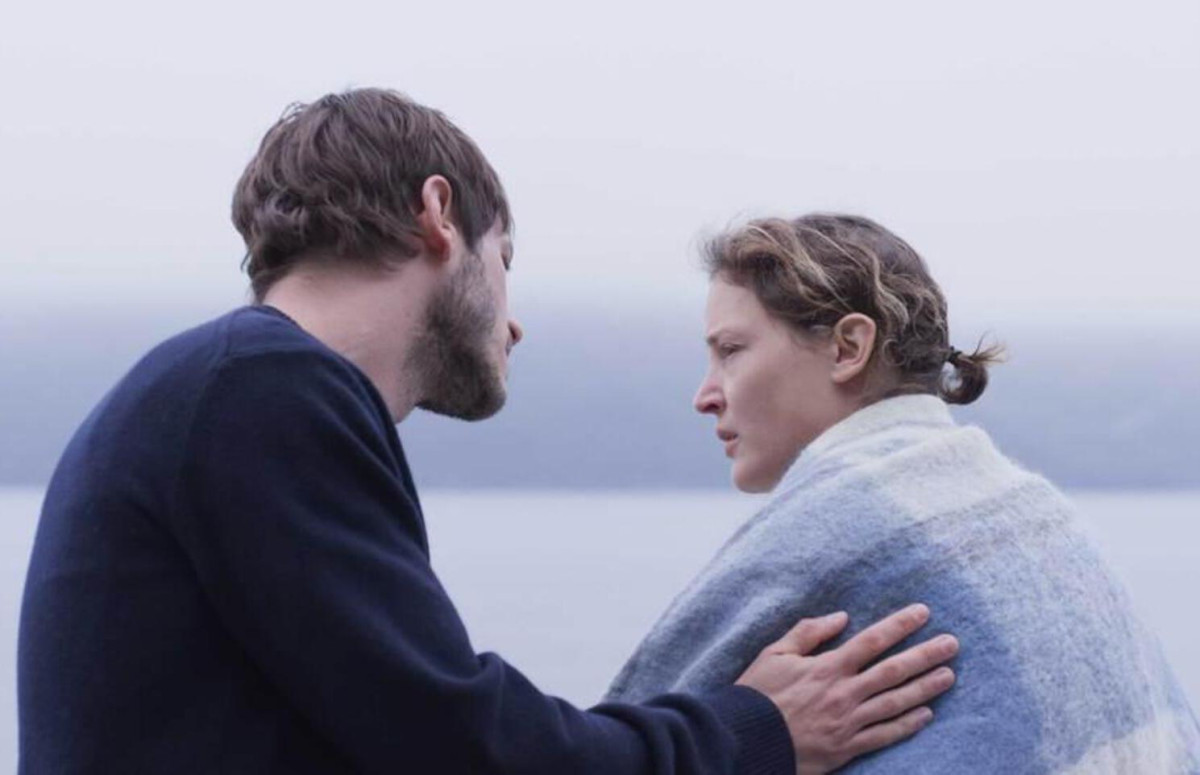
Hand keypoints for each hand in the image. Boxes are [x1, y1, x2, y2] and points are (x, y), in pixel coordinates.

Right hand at [735, 604, 957, 774]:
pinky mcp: (847, 747)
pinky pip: (884, 735)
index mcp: (828, 667)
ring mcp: (849, 722)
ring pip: (896, 702)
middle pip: (894, 670)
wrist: (746, 739)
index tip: (923, 612)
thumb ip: (808, 632)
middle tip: (953, 644)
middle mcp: (845, 693)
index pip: (872, 640)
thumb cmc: (757, 694)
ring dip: (926, 688)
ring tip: (949, 675)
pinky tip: (926, 715)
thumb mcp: (774, 653)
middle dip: (926, 655)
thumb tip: (841, 617)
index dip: (900, 625)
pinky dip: (907, 725)